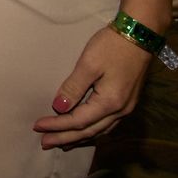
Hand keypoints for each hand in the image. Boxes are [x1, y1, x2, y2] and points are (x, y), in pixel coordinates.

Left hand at [32, 24, 153, 148]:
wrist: (139, 34)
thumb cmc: (112, 46)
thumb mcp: (89, 64)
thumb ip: (73, 87)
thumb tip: (59, 108)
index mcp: (109, 103)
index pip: (78, 121)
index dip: (57, 125)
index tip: (37, 127)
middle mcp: (120, 111)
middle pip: (89, 131)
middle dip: (66, 137)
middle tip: (44, 143)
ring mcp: (126, 107)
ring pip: (100, 130)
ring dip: (79, 137)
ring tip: (61, 142)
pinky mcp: (127, 101)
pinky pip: (107, 124)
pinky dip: (93, 130)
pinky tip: (85, 130)